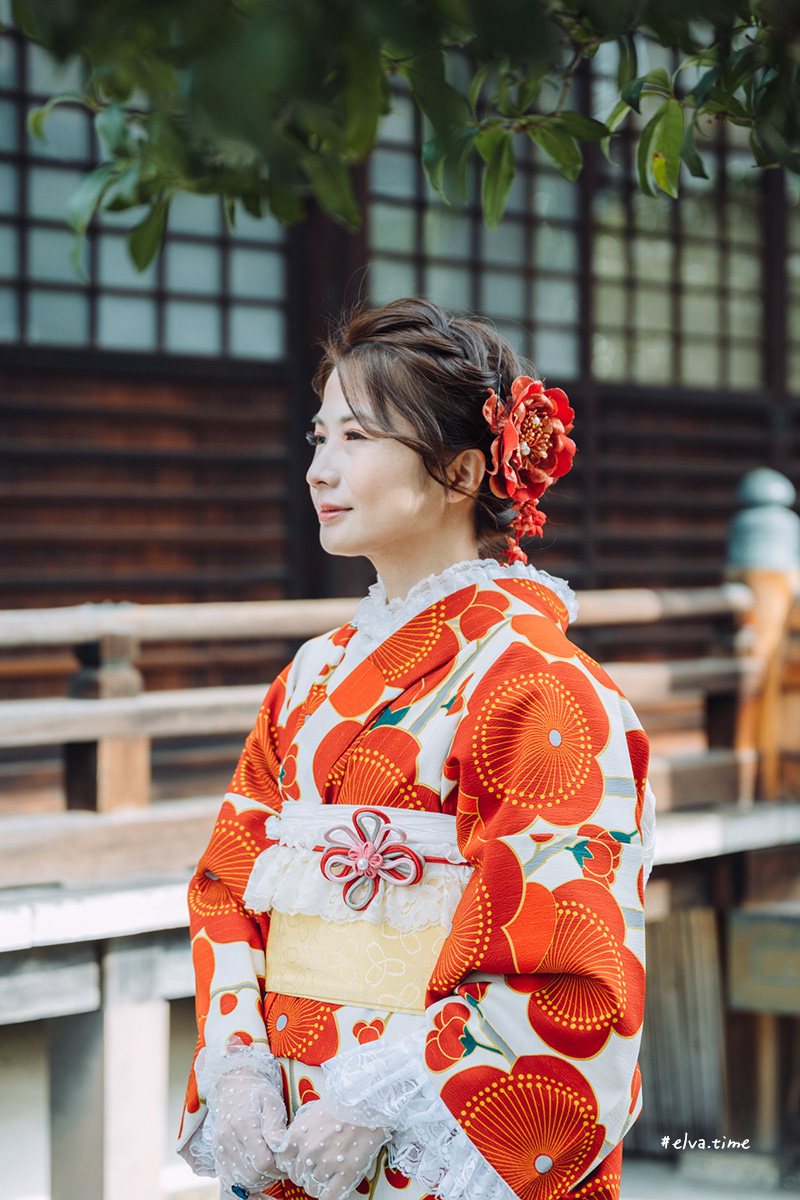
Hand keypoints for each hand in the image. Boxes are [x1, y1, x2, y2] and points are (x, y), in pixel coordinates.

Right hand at [211, 1067, 287, 1195]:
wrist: (234, 1086)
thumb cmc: (257, 1093)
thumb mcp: (272, 1102)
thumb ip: (275, 1126)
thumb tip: (280, 1146)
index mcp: (243, 1124)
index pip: (262, 1163)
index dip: (278, 1168)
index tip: (286, 1163)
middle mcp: (227, 1139)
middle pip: (252, 1175)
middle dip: (270, 1176)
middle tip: (280, 1167)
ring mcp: (219, 1148)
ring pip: (241, 1181)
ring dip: (258, 1182)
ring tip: (269, 1169)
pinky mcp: (216, 1154)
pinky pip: (228, 1181)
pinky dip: (243, 1184)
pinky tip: (255, 1176)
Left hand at [274, 1098, 388, 1199]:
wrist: (367, 1103)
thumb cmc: (340, 1105)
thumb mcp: (311, 1114)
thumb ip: (298, 1133)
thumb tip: (290, 1149)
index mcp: (297, 1135)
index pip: (283, 1161)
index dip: (291, 1163)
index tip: (299, 1162)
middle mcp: (309, 1151)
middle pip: (297, 1176)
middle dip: (304, 1174)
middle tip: (316, 1166)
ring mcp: (327, 1163)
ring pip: (312, 1188)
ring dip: (317, 1184)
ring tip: (327, 1174)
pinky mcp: (346, 1172)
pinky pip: (329, 1196)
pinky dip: (328, 1195)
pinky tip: (332, 1188)